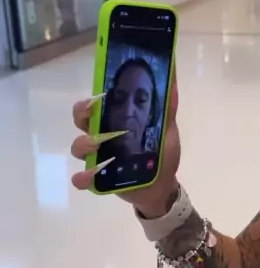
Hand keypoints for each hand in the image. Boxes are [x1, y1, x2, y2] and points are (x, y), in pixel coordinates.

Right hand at [70, 75, 180, 217]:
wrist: (162, 187)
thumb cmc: (162, 155)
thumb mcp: (167, 130)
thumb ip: (167, 108)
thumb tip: (173, 80)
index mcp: (117, 121)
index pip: (97, 104)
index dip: (92, 98)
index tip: (97, 97)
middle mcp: (103, 136)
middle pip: (82, 120)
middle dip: (81, 115)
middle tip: (90, 116)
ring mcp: (98, 157)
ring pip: (79, 146)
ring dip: (84, 145)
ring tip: (97, 149)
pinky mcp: (97, 178)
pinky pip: (82, 177)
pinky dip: (83, 177)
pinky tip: (91, 176)